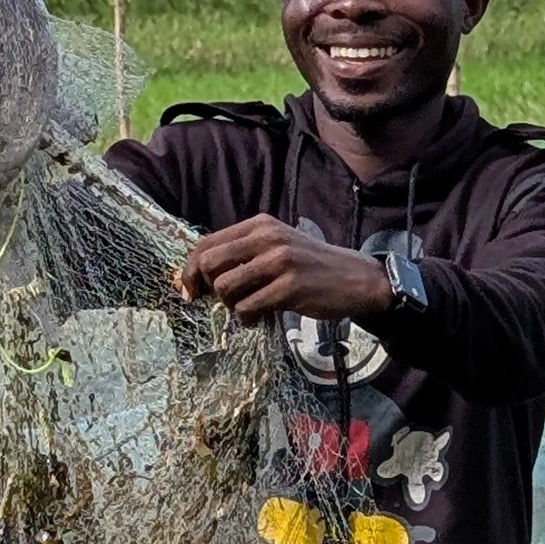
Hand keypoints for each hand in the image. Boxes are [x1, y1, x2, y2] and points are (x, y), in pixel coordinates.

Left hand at [178, 214, 392, 324]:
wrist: (356, 278)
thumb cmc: (310, 265)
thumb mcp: (277, 246)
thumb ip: (242, 254)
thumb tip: (194, 277)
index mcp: (260, 225)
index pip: (206, 242)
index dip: (189, 269)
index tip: (189, 289)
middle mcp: (268, 238)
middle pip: (210, 263)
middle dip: (207, 287)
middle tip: (220, 301)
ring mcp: (280, 262)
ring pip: (226, 287)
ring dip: (230, 305)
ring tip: (246, 307)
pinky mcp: (290, 287)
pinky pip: (248, 307)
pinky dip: (247, 318)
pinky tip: (259, 317)